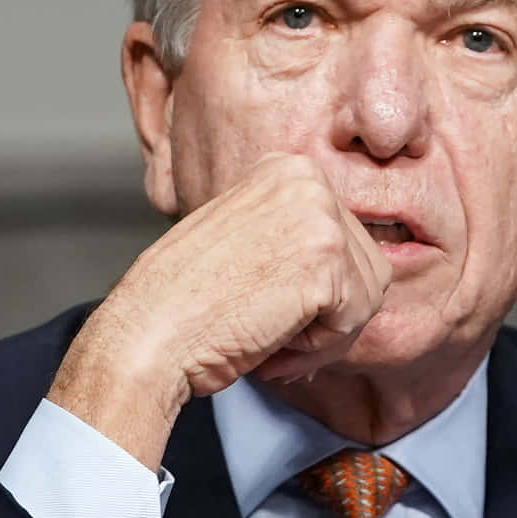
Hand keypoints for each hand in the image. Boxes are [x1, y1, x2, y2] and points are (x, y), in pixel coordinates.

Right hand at [44, 154, 391, 469]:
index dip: (311, 291)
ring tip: (266, 333)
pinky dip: (316, 349)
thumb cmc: (186, 301)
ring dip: (322, 334)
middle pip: (366, 267)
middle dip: (324, 315)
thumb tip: (359, 273)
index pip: (344, 242)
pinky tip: (269, 340)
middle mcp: (308, 178)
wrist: (148, 330)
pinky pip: (353, 321)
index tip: (262, 302)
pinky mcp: (326, 257)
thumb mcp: (251, 243)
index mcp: (289, 168)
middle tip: (266, 328)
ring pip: (367, 296)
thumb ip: (298, 240)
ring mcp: (320, 214)